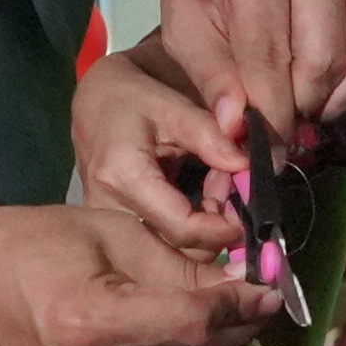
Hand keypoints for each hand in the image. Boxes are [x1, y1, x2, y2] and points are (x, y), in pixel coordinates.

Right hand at [0, 194, 267, 345]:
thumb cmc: (28, 240)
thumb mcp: (108, 233)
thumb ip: (175, 265)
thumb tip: (238, 282)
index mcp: (91, 321)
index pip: (192, 321)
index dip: (239, 305)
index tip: (270, 287)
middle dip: (233, 327)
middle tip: (259, 299)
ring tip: (230, 316)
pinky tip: (183, 337)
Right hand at [71, 52, 261, 264]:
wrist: (94, 100)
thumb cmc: (131, 94)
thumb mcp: (173, 104)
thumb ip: (211, 135)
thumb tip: (248, 167)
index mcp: (123, 177)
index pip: (183, 227)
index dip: (223, 226)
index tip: (250, 206)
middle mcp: (108, 211)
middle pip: (177, 250)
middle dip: (215, 225)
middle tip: (231, 184)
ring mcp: (107, 225)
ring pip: (170, 251)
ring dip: (204, 224)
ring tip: (215, 181)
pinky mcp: (113, 229)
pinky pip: (159, 241)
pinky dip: (190, 223)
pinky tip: (199, 192)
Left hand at [144, 0, 345, 143]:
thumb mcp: (181, 20)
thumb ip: (211, 76)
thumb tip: (238, 131)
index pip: (269, 59)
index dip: (267, 118)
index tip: (260, 157)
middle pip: (321, 63)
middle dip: (298, 111)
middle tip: (276, 132)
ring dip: (331, 100)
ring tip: (299, 110)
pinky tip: (327, 92)